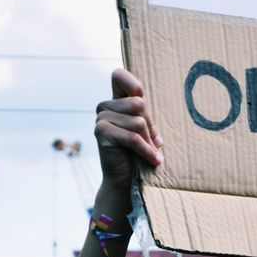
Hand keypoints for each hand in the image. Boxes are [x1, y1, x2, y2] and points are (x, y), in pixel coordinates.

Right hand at [95, 69, 163, 196]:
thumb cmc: (137, 153)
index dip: (132, 83)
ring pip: (138, 122)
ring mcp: (101, 119)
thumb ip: (142, 112)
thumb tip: (141, 99)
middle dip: (150, 125)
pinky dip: (147, 150)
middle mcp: (104, 107)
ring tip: (152, 152)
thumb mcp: (143, 129)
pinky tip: (155, 160)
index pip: (119, 75)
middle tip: (154, 142)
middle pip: (138, 104)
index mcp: (115, 101)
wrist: (124, 181)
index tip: (142, 96)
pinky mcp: (102, 133)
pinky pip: (133, 138)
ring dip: (149, 140)